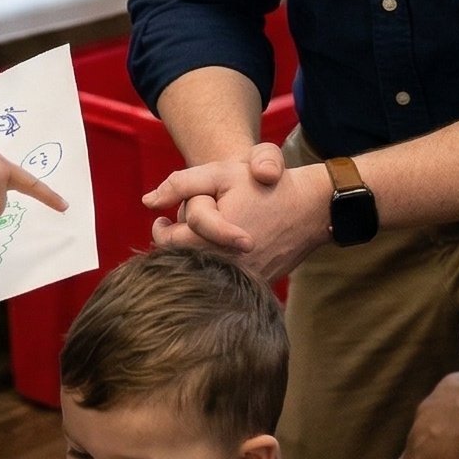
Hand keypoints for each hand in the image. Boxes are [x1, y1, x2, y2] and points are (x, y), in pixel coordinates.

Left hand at [144, 146, 323, 281]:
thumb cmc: (263, 186)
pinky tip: (222, 247)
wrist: (311, 208)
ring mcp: (245, 280)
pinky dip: (218, 266)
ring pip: (205, 274)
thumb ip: (180, 184)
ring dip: (197, 255)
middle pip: (184, 263)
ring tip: (199, 235)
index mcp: (211, 242)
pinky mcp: (258, 284)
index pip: (169, 245)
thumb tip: (147, 201)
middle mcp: (227, 268)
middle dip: (176, 243)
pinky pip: (227, 282)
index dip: (161, 230)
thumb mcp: (220, 173)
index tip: (161, 219)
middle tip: (173, 226)